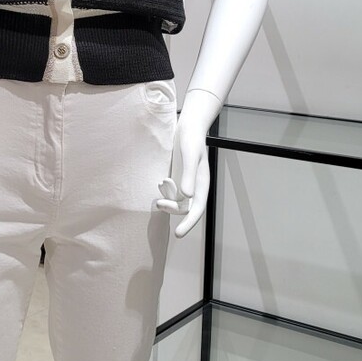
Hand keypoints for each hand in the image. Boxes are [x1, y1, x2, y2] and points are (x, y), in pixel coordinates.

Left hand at [156, 89, 218, 238]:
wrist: (188, 126)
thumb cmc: (191, 139)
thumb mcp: (189, 156)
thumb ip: (188, 176)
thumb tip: (187, 197)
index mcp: (202, 184)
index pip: (196, 209)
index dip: (188, 223)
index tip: (178, 234)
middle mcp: (195, 186)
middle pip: (185, 208)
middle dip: (173, 210)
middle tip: (159, 204)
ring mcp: (186, 182)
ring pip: (177, 201)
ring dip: (168, 199)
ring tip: (160, 187)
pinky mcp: (178, 176)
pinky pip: (172, 191)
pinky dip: (165, 191)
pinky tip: (161, 182)